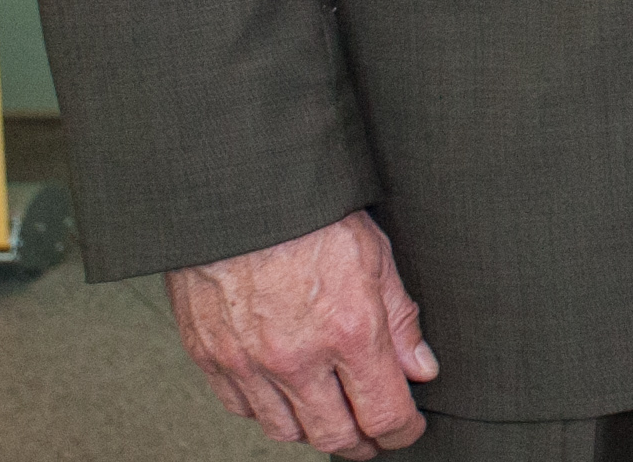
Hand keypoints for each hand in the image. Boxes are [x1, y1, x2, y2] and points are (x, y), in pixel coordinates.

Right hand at [164, 210, 437, 455]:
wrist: (238, 195)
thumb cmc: (311, 216)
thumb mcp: (377, 256)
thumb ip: (401, 320)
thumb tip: (421, 369)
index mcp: (349, 331)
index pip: (383, 412)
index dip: (402, 431)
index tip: (408, 429)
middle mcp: (297, 357)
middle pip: (334, 435)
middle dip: (361, 443)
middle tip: (373, 437)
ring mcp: (249, 363)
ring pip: (286, 431)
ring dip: (315, 430)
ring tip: (333, 417)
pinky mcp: (212, 358)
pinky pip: (243, 409)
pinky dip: (269, 411)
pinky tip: (286, 395)